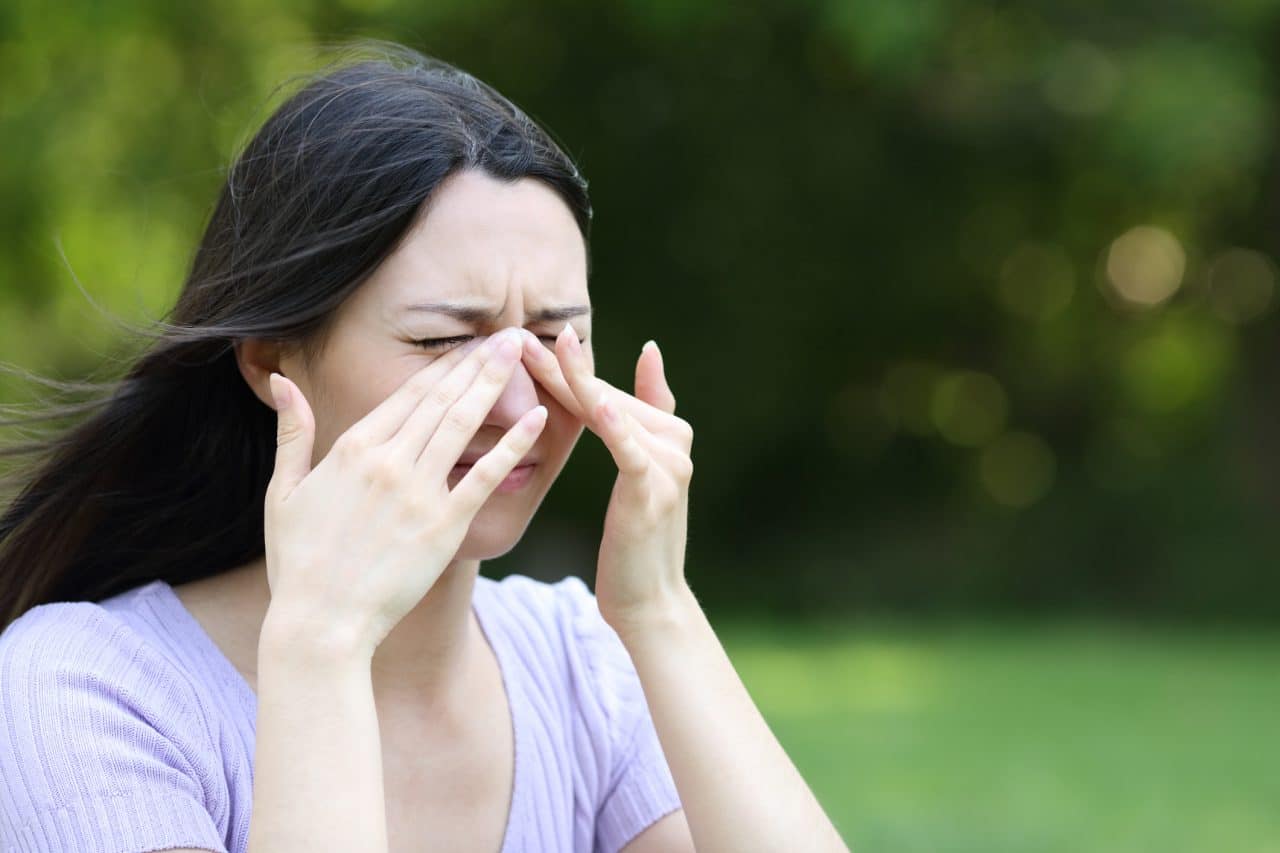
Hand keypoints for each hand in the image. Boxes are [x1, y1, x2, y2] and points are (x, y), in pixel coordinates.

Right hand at [263, 327, 545, 655]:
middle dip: (478, 360)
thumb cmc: (299, 564)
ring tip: (523, 351)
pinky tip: (537, 417)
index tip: (470, 343)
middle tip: (511, 333)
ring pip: (463, 423)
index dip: (444, 365)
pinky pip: (484, 475)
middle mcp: (387, 461)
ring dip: (495, 383)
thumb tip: (282, 381)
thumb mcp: (283, 492)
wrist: (320, 624)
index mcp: (352, 448)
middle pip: (441, 398)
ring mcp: (417, 492)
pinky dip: (512, 443)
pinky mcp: (443, 526)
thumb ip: (292, 432)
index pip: (408, 392)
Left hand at [519, 325, 694, 634]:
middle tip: (518, 339)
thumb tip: (650, 350)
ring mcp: (668, 465)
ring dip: (575, 383)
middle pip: (605, 398)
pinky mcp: (654, 491)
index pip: (606, 392)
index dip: (567, 367)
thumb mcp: (638, 474)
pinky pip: (629, 451)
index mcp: (668, 432)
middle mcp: (674, 442)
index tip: (529, 338)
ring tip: (543, 351)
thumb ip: (640, 415)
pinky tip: (596, 403)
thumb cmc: (636, 541)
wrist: (649, 602)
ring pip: (611, 415)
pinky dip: (615, 426)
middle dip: (560, 369)